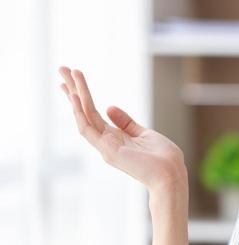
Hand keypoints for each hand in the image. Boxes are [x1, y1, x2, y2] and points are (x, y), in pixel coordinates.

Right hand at [59, 67, 186, 193]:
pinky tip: (76, 96)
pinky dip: (80, 113)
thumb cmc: (162, 158)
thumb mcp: (144, 133)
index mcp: (114, 137)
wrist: (171, 175)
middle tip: (62, 69)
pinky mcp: (107, 151)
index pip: (92, 113)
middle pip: (84, 111)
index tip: (73, 79)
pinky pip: (88, 129)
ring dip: (75, 94)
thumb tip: (109, 107)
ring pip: (84, 116)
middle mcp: (105, 141)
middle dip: (73, 89)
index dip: (82, 95)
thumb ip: (126, 122)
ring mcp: (104, 146)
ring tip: (68, 74)